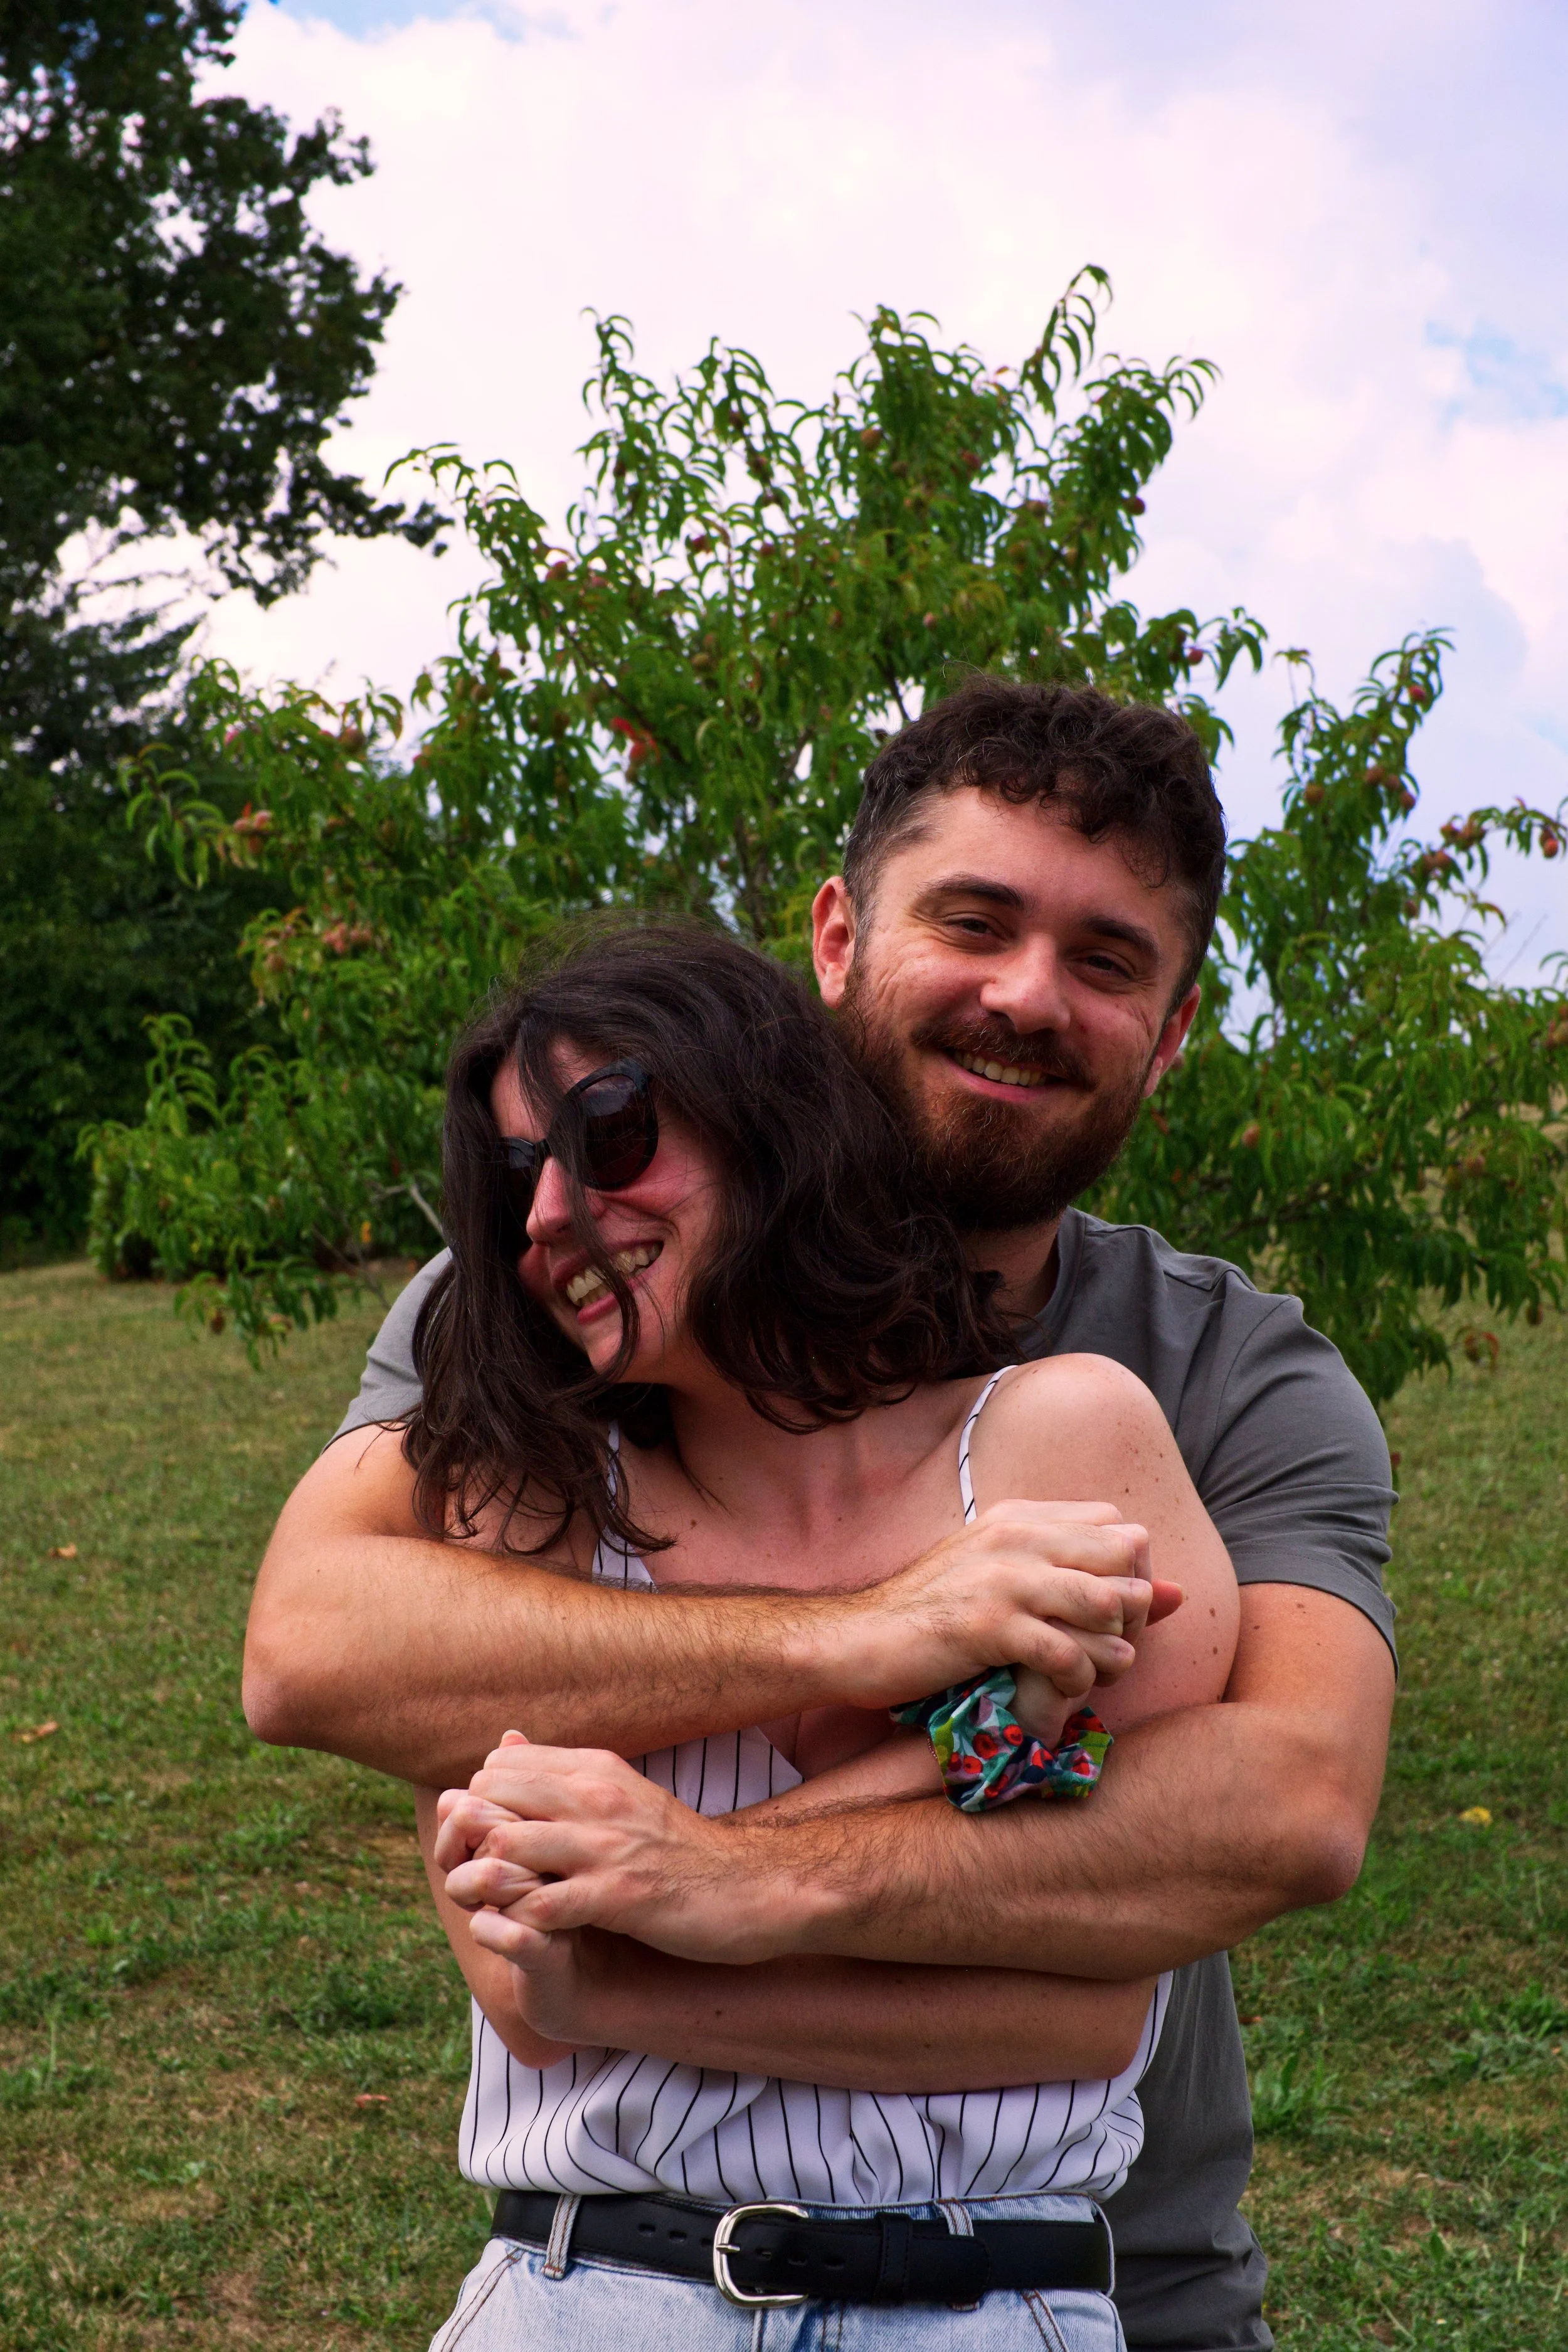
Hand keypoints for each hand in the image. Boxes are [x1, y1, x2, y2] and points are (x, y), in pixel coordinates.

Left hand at [437, 1733, 776, 1963]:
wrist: (747, 1886)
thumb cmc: (675, 1848)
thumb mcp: (621, 1793)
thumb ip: (564, 1774)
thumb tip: (503, 1745)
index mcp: (594, 1768)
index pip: (498, 1765)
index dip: (477, 1802)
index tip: (480, 1839)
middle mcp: (595, 1797)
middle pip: (490, 1798)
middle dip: (466, 1841)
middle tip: (469, 1876)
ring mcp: (606, 1845)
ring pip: (505, 1847)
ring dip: (482, 1883)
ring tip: (486, 1906)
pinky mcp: (618, 1895)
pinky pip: (540, 1906)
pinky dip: (516, 1923)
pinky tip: (520, 1934)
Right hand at [829, 1500, 1164, 1711]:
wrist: (859, 1640)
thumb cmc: (933, 1614)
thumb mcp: (1004, 1577)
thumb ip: (1080, 1576)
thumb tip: (1176, 1592)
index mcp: (1018, 1516)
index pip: (1116, 1523)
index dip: (1130, 1570)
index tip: (1113, 1613)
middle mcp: (1015, 1535)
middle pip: (1123, 1556)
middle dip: (1134, 1608)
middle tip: (1115, 1646)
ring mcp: (1002, 1578)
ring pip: (1105, 1601)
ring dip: (1115, 1646)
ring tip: (1098, 1672)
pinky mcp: (987, 1626)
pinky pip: (1067, 1652)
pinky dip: (1079, 1679)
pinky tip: (1065, 1690)